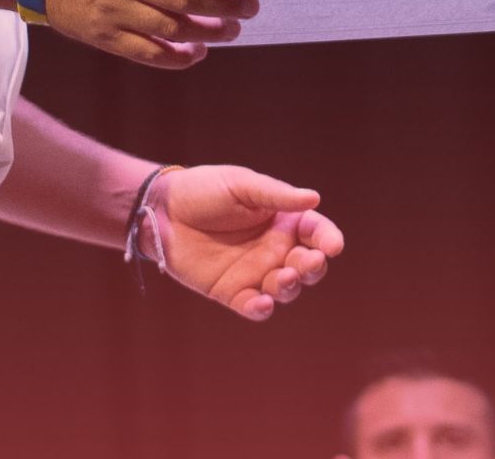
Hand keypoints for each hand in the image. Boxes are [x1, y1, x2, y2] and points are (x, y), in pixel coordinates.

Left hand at [148, 165, 343, 320]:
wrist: (162, 210)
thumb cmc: (205, 190)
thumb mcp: (242, 185)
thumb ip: (277, 196)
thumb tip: (314, 199)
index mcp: (283, 220)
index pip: (316, 232)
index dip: (328, 240)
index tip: (332, 246)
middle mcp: (275, 249)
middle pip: (307, 266)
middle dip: (313, 267)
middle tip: (306, 263)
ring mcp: (255, 272)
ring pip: (285, 290)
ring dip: (289, 287)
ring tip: (282, 277)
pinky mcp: (231, 292)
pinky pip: (253, 307)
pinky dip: (261, 309)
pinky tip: (261, 303)